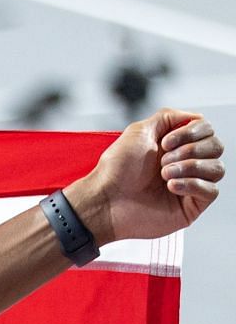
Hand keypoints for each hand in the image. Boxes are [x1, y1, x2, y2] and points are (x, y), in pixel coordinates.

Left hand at [68, 108, 221, 245]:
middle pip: (216, 146)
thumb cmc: (116, 170)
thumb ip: (168, 117)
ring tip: (164, 175)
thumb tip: (194, 117)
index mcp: (177, 146)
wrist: (105, 200)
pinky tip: (171, 186)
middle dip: (190, 150)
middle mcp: (186, 164)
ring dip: (190, 167)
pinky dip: (192, 184)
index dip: (191, 132)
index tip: (165, 143)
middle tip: (162, 162)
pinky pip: (212, 190)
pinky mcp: (191, 207)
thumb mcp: (139, 131)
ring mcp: (191, 186)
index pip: (207, 130)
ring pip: (217, 168)